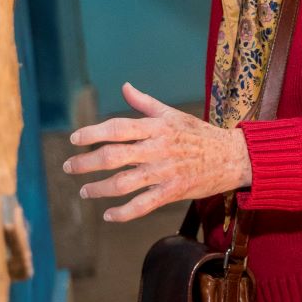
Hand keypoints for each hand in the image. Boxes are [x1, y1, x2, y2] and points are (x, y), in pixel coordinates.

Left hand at [64, 82, 250, 221]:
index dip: (93, 133)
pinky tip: (108, 214)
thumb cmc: (199, 134)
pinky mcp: (173, 192)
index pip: (117, 128)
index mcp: (156, 127)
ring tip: (84, 191)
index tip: (74, 140)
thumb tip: (125, 86)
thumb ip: (144, 103)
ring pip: (124, 182)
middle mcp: (157, 149)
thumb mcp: (172, 114)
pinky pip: (143, 205)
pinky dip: (123, 212)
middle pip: (114, 156)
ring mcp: (164, 172)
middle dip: (87, 163)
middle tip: (69, 167)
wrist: (231, 156)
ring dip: (99, 189)